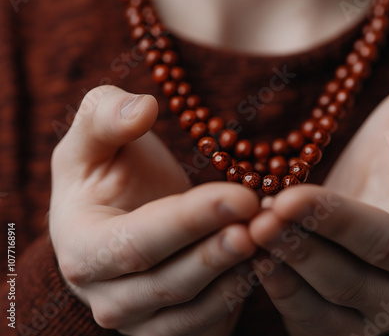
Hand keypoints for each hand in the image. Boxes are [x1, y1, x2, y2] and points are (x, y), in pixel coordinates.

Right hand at [49, 85, 259, 335]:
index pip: (137, 242)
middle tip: (264, 223)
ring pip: (192, 312)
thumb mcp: (93, 139)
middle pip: (168, 283)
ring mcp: (139, 320)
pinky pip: (207, 325)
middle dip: (220, 253)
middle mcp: (106, 296)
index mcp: (82, 249)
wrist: (119, 216)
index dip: (191, 221)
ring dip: (237, 277)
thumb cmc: (108, 174)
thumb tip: (143, 107)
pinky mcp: (170, 328)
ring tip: (274, 239)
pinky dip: (238, 298)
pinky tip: (267, 262)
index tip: (242, 195)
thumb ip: (105, 116)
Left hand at [249, 80, 388, 335]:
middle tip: (258, 219)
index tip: (288, 198)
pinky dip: (274, 292)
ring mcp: (369, 315)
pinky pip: (303, 319)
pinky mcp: (334, 320)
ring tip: (246, 235)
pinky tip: (248, 257)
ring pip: (320, 307)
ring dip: (280, 271)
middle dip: (299, 248)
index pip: (384, 242)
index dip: (335, 221)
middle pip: (347, 280)